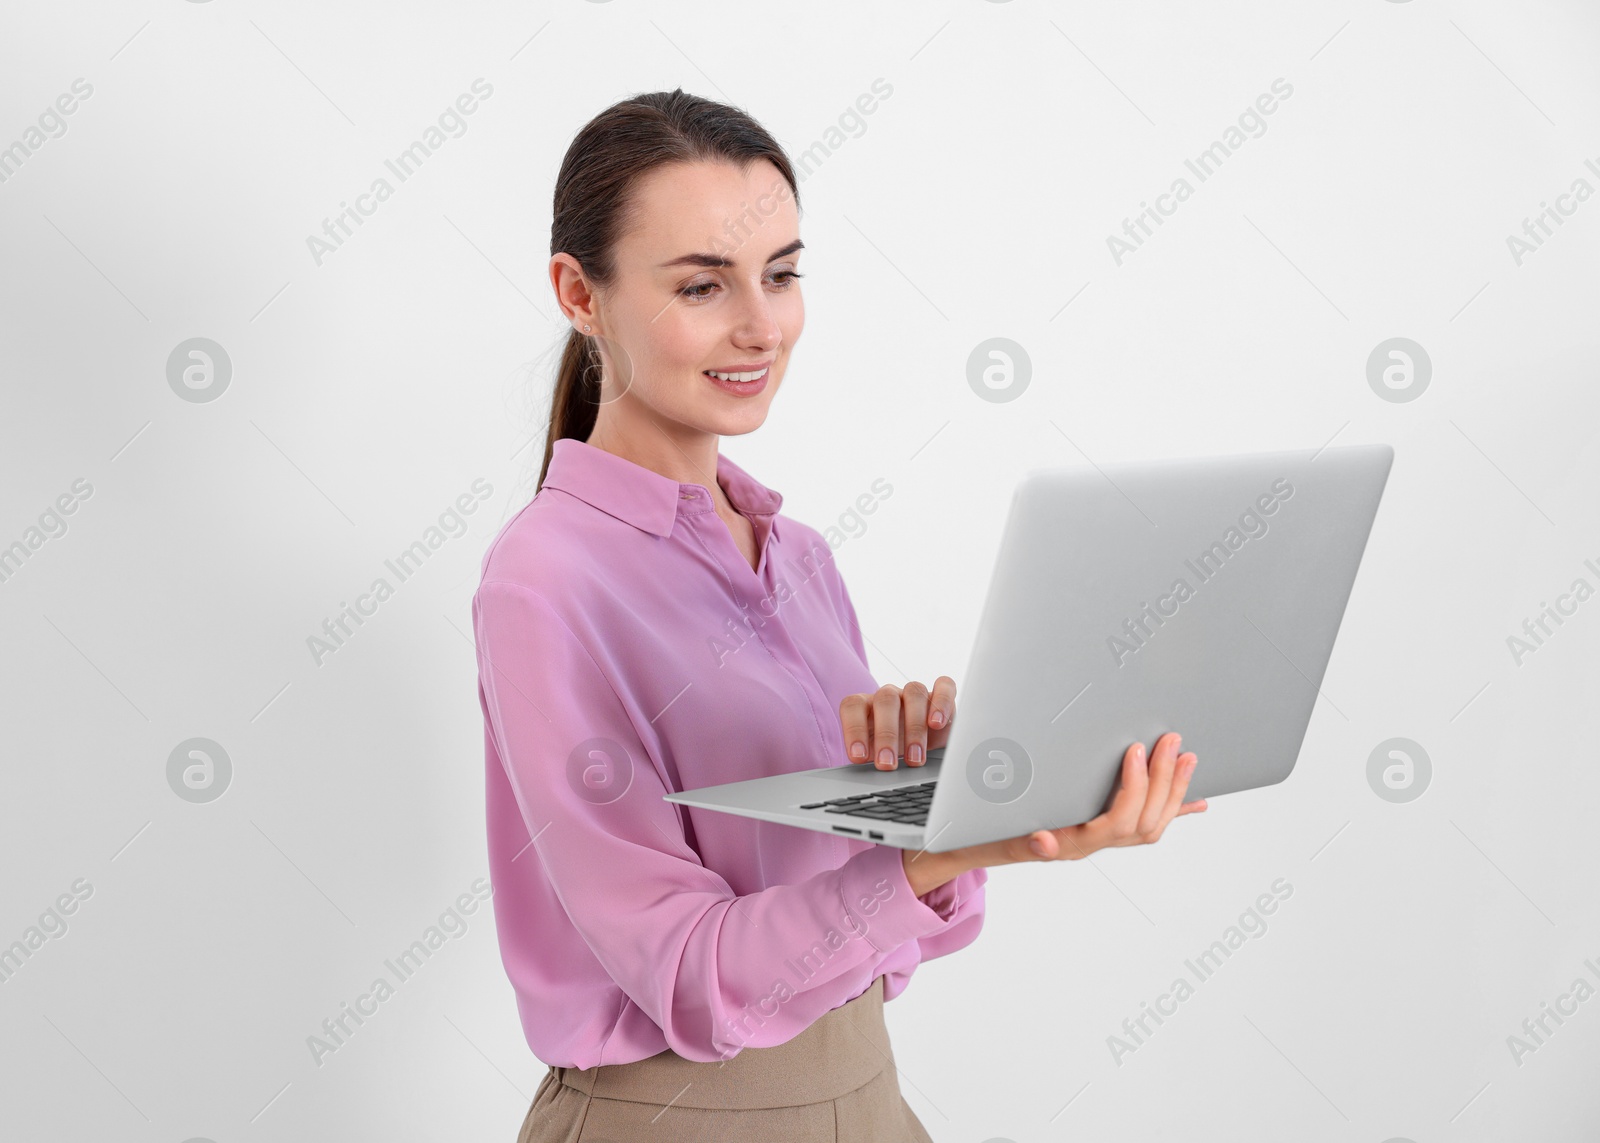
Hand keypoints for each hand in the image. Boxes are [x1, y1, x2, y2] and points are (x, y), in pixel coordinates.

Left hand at [839, 678, 954, 769]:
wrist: (925, 748)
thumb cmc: (896, 751)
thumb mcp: (879, 757)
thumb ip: (871, 759)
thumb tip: (867, 780)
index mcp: (867, 706)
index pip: (853, 706)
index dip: (854, 729)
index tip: (858, 758)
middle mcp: (890, 696)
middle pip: (885, 701)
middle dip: (886, 735)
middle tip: (887, 764)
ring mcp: (915, 693)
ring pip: (914, 693)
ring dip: (915, 727)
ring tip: (915, 758)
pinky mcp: (941, 694)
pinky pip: (944, 687)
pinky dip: (942, 702)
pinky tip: (937, 724)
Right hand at [899, 731, 1206, 893]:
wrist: (967, 847)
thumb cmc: (979, 834)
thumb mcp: (995, 834)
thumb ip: (1021, 841)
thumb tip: (1045, 843)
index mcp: (1068, 844)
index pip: (1116, 823)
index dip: (1132, 789)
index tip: (1133, 751)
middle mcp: (1088, 845)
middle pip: (1143, 824)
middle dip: (1163, 782)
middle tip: (1171, 741)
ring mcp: (1097, 839)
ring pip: (1150, 825)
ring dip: (1172, 791)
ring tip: (1186, 757)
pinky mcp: (1100, 829)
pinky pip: (1145, 824)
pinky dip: (1173, 809)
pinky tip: (1196, 799)